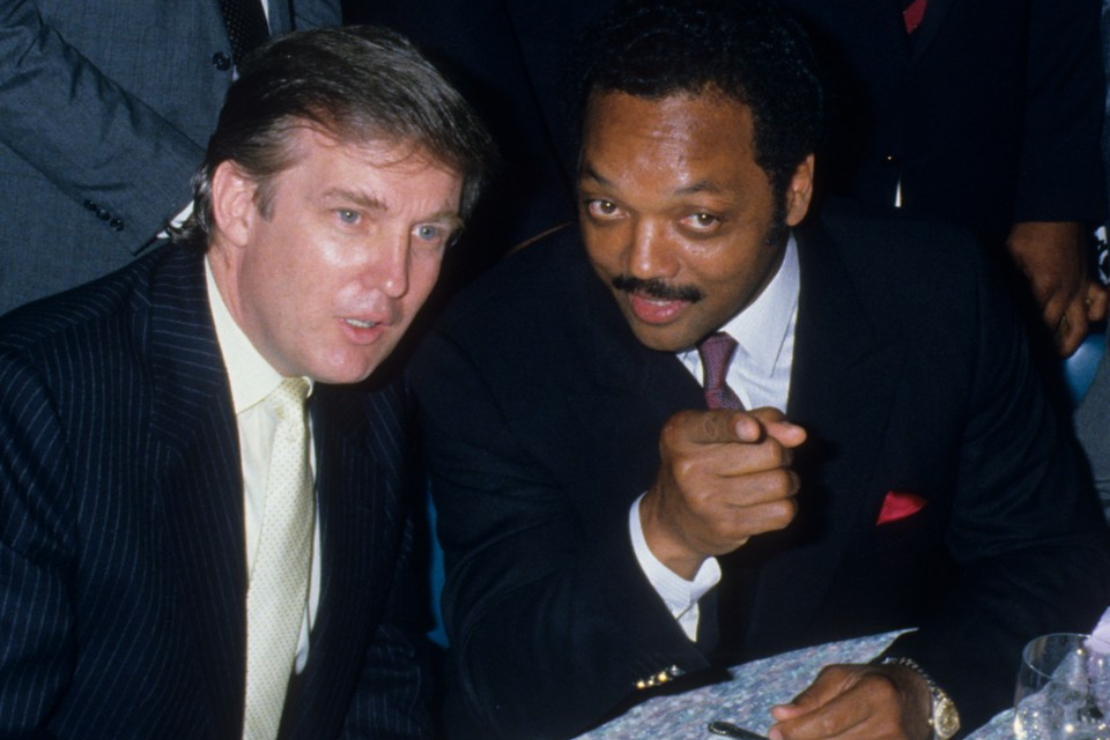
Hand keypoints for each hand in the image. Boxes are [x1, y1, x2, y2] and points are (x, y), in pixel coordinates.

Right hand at [639, 407, 805, 578]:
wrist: (673, 521)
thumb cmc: (703, 463)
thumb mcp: (717, 431)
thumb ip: (758, 419)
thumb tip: (798, 434)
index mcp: (681, 433)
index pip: (715, 425)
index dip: (738, 425)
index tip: (753, 430)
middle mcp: (689, 467)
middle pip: (770, 452)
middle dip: (781, 452)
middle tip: (770, 458)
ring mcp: (706, 500)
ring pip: (781, 483)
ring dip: (787, 480)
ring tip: (770, 480)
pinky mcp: (726, 528)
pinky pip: (783, 512)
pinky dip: (786, 505)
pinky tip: (769, 502)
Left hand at [768, 663, 931, 739]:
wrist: (914, 696)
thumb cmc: (868, 682)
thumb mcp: (838, 678)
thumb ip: (809, 698)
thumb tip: (779, 716)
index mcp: (875, 693)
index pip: (828, 721)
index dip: (797, 731)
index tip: (774, 733)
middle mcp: (890, 723)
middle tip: (783, 738)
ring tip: (804, 738)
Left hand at [1006, 220, 1107, 355]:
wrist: (1057, 211)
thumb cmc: (1029, 234)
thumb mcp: (1010, 258)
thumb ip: (1009, 284)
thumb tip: (1002, 306)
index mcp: (1044, 287)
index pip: (1036, 323)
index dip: (1027, 339)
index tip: (1017, 351)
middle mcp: (1067, 292)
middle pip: (1056, 329)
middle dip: (1045, 346)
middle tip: (1032, 359)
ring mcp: (1082, 287)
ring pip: (1083, 324)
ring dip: (1072, 341)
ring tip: (1060, 353)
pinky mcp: (1092, 279)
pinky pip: (1101, 303)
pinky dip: (1098, 315)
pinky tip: (1089, 323)